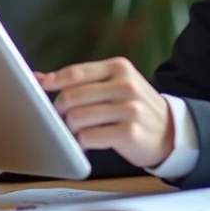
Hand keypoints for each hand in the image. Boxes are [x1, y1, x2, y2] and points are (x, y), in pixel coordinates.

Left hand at [36, 57, 173, 168]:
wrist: (170, 132)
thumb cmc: (134, 107)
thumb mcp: (115, 84)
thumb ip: (81, 80)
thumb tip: (39, 77)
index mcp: (119, 67)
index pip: (75, 73)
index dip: (53, 82)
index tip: (40, 89)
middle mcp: (125, 85)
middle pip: (71, 96)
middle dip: (60, 111)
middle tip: (63, 119)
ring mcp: (129, 108)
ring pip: (77, 118)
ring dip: (70, 129)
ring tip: (77, 132)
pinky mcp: (129, 132)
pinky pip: (89, 137)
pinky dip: (82, 142)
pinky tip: (87, 142)